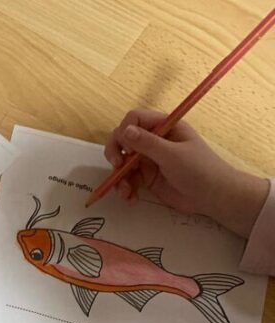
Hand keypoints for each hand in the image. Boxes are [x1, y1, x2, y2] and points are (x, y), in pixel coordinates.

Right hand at [104, 109, 268, 237]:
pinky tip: (131, 198)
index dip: (125, 130)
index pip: (135, 119)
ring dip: (120, 176)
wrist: (213, 198)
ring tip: (126, 191)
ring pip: (122, 161)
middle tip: (117, 166)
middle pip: (123, 139)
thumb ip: (147, 143)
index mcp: (164, 127)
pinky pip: (128, 179)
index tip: (126, 149)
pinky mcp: (147, 177)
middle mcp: (154, 140)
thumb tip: (123, 130)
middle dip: (116, 153)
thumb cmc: (199, 170)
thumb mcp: (173, 155)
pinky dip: (126, 188)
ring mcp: (149, 159)